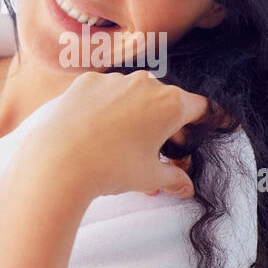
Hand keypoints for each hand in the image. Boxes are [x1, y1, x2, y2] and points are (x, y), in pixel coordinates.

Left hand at [21, 68, 211, 200]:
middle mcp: (146, 83)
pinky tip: (97, 128)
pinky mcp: (85, 81)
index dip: (206, 121)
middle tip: (161, 149)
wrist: (58, 161)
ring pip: (134, 94)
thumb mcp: (149, 177)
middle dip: (167, 124)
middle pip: (166, 101)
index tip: (209, 127)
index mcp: (171, 104)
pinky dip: (106, 106)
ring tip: (125, 142)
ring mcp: (114, 79)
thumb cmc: (110, 169)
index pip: (201, 108)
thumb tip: (185, 187)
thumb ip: (173, 178)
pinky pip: (104, 92)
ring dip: (136, 113)